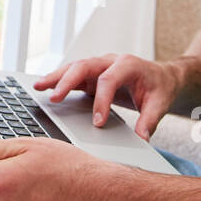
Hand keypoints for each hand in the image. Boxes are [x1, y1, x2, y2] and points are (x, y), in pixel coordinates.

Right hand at [33, 52, 182, 139]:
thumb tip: (141, 138)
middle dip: (67, 81)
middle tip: (55, 98)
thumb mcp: (160, 104)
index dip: (101, 100)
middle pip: (84, 66)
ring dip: (56, 77)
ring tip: (38, 87)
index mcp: (128, 65)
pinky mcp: (92, 74)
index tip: (98, 122)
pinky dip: (58, 80)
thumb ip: (149, 121)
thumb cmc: (160, 88)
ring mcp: (99, 66)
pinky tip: (44, 88)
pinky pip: (73, 75)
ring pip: (74, 67)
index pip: (109, 80)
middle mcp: (110, 61)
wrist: (162, 77)